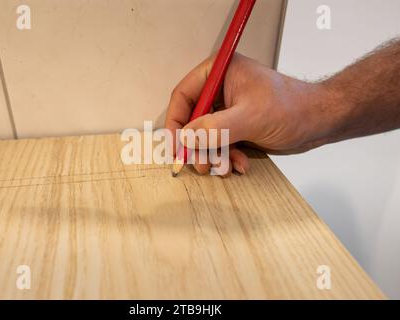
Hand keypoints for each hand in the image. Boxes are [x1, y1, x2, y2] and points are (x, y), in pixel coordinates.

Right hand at [165, 53, 331, 175]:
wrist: (318, 121)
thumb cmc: (293, 108)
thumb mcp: (251, 118)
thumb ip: (215, 128)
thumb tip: (186, 138)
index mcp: (219, 73)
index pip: (184, 96)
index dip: (176, 122)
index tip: (176, 146)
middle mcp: (220, 89)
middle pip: (191, 120)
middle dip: (196, 145)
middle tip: (201, 164)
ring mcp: (227, 109)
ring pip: (204, 136)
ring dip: (213, 155)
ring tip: (225, 166)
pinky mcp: (235, 125)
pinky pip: (219, 144)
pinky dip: (226, 157)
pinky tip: (239, 164)